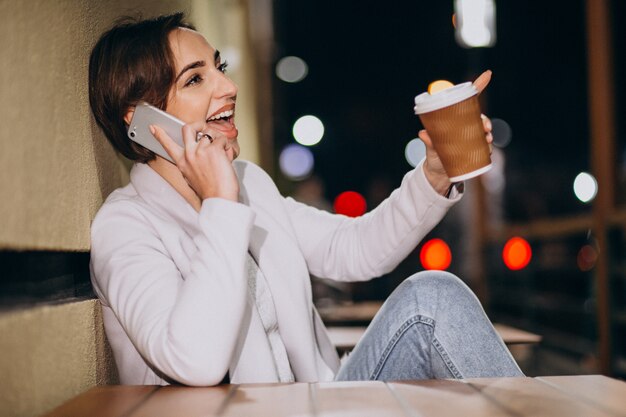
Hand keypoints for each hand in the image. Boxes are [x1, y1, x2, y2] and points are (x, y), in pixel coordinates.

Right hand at [150, 122, 239, 201]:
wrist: (219, 198)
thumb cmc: (210, 191)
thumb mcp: (192, 177)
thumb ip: (192, 163)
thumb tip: (201, 152)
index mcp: (182, 163)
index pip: (168, 146)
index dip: (160, 135)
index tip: (153, 128)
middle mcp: (189, 155)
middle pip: (188, 128)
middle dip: (198, 125)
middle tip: (205, 129)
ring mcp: (200, 151)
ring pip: (210, 132)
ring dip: (219, 140)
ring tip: (223, 152)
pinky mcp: (214, 150)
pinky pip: (222, 139)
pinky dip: (227, 146)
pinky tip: (227, 157)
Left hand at [419, 70, 493, 194]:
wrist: (437, 174)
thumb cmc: (433, 156)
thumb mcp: (430, 148)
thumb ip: (428, 141)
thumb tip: (422, 133)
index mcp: (455, 120)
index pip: (468, 101)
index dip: (479, 86)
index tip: (488, 74)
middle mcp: (465, 127)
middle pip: (479, 117)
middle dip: (485, 120)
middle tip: (485, 127)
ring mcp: (471, 139)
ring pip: (484, 132)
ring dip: (488, 134)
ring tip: (487, 139)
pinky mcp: (475, 151)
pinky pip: (485, 147)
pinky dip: (488, 148)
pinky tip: (487, 150)